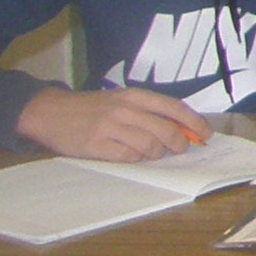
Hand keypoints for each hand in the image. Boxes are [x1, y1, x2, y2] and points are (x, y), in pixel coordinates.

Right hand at [15, 86, 209, 162]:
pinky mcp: (95, 146)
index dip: (194, 122)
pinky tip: (131, 156)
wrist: (50, 112)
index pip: (174, 108)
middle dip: (178, 144)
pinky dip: (135, 159)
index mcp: (134, 96)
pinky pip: (127, 157)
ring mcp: (109, 128)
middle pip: (165, 131)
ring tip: (152, 153)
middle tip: (180, 149)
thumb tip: (181, 128)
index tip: (205, 134)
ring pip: (149, 147)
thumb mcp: (120, 99)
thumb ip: (147, 111)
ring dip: (156, 154)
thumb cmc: (91, 107)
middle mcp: (124, 110)